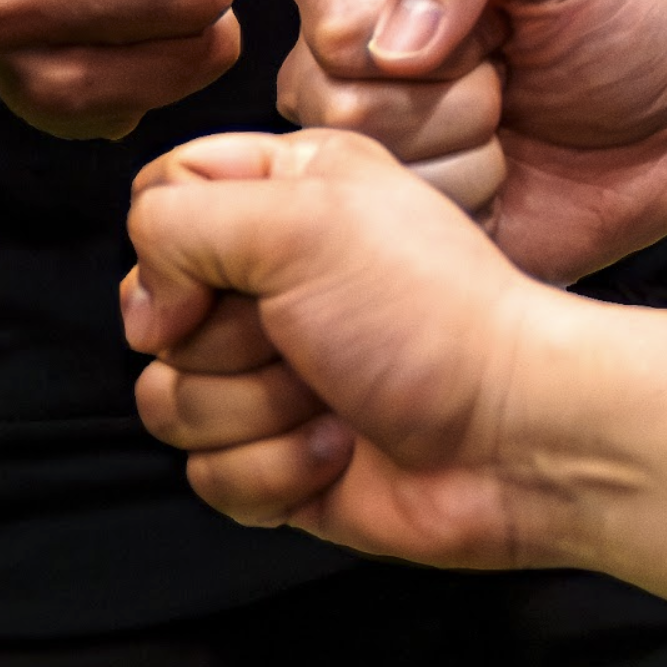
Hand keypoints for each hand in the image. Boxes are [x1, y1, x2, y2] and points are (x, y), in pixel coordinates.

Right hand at [126, 130, 666, 640]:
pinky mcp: (273, 452)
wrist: (520, 439)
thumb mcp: (300, 219)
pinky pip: (206, 472)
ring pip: (167, 398)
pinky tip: (336, 448)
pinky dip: (274, 468)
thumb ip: (178, 222)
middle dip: (222, 342)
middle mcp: (264, 277)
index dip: (167, 249)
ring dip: (252, 409)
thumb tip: (145, 309)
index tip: (217, 281)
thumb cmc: (429, 313)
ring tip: (328, 394)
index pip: (156, 200)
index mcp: (278, 194)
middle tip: (297, 336)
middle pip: (149, 314)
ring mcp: (265, 370)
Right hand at [278, 0, 666, 284]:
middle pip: (341, 105)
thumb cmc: (614, 14)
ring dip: (468, 150)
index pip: (334, 29)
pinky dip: (475, 199)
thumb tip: (392, 47)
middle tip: (506, 79)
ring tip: (506, 125)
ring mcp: (364, 143)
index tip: (491, 25)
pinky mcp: (398, 212)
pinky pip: (405, 224)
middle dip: (456, 97)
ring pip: (373, 167)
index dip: (429, 35)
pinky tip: (501, 176)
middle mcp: (337, 67)